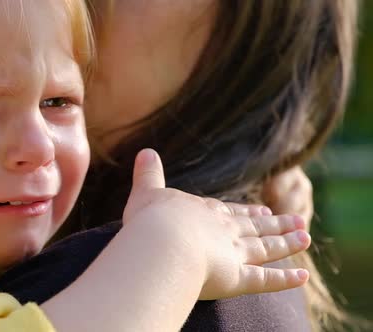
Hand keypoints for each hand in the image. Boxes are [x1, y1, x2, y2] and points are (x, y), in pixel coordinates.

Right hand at [123, 149, 310, 299]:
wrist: (161, 245)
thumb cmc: (150, 221)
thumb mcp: (146, 193)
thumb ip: (147, 175)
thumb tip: (145, 151)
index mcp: (203, 212)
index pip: (228, 211)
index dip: (244, 211)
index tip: (262, 209)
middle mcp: (223, 231)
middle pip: (253, 226)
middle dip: (274, 223)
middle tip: (296, 220)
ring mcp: (233, 254)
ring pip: (265, 248)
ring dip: (286, 243)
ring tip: (306, 237)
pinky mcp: (237, 278)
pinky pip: (266, 280)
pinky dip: (285, 279)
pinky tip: (303, 276)